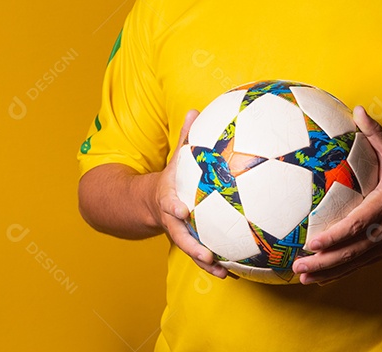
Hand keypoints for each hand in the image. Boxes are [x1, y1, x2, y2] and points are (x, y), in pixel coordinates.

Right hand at [155, 109, 228, 278]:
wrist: (148, 202)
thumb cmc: (171, 176)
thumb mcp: (175, 157)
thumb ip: (185, 137)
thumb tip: (194, 109)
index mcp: (168, 198)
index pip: (168, 203)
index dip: (174, 206)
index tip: (182, 209)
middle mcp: (173, 220)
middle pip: (179, 236)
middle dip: (191, 246)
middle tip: (207, 254)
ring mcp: (179, 234)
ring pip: (190, 251)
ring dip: (204, 262)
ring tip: (222, 271)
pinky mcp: (188, 242)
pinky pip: (200, 256)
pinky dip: (214, 265)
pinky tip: (233, 272)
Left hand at [292, 106, 381, 284]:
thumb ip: (376, 135)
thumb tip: (357, 108)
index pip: (357, 225)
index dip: (335, 236)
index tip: (313, 242)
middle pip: (351, 252)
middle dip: (324, 262)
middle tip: (298, 267)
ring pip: (353, 264)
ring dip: (328, 273)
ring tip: (302, 278)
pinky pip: (358, 266)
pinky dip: (339, 274)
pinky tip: (320, 279)